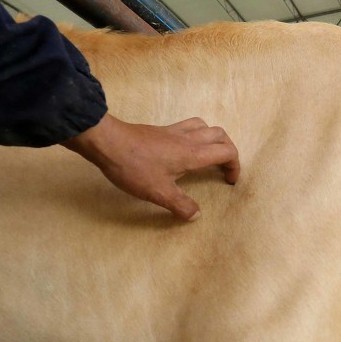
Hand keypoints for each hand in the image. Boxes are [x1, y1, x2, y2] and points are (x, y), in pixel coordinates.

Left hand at [63, 113, 239, 220]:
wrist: (106, 142)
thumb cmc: (134, 167)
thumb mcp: (158, 193)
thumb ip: (180, 205)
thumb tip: (196, 215)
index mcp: (193, 154)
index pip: (226, 152)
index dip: (234, 166)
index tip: (229, 180)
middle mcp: (188, 139)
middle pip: (220, 135)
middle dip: (228, 150)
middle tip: (223, 167)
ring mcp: (173, 131)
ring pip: (204, 126)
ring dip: (213, 139)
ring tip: (208, 154)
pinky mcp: (160, 130)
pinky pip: (188, 126)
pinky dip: (195, 134)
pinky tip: (184, 147)